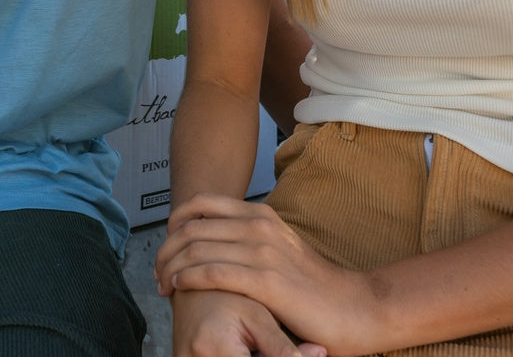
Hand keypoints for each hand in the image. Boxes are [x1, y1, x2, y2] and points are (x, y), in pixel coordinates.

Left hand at [157, 194, 368, 354]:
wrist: (355, 308)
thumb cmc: (313, 286)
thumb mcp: (277, 250)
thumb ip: (248, 241)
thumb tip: (213, 244)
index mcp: (260, 214)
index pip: (201, 204)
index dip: (174, 222)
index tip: (166, 245)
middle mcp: (259, 225)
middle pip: (191, 227)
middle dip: (165, 249)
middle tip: (156, 271)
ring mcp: (262, 251)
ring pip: (196, 249)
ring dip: (170, 266)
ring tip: (162, 285)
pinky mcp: (266, 281)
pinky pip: (211, 273)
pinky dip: (186, 279)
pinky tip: (178, 288)